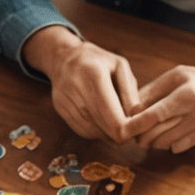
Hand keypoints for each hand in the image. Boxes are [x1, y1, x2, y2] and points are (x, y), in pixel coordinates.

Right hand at [24, 26, 138, 142]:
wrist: (65, 57)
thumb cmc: (99, 61)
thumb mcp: (119, 66)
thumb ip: (129, 90)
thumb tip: (136, 116)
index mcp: (95, 72)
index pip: (108, 107)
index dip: (121, 125)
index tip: (133, 134)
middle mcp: (76, 84)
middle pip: (99, 119)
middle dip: (115, 133)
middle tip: (128, 138)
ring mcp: (65, 96)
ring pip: (88, 127)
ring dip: (105, 135)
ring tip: (117, 134)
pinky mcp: (59, 106)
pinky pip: (79, 127)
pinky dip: (93, 133)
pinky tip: (103, 130)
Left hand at [123, 62, 194, 153]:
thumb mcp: (182, 75)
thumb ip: (155, 90)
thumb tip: (129, 108)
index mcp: (182, 82)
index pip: (148, 109)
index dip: (131, 124)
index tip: (120, 130)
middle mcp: (193, 99)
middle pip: (153, 127)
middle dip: (140, 136)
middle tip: (135, 137)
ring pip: (165, 140)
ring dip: (154, 143)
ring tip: (152, 139)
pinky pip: (179, 146)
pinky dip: (171, 146)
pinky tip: (172, 140)